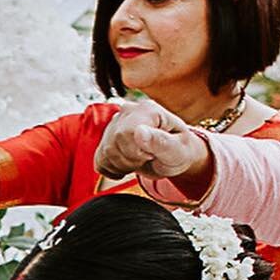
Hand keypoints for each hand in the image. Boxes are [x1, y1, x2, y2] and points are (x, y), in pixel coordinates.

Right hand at [93, 102, 212, 188]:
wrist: (173, 156)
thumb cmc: (179, 151)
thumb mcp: (177, 150)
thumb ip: (160, 141)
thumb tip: (139, 131)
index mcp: (147, 109)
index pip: (125, 132)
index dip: (136, 152)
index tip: (152, 154)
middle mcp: (127, 111)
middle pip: (113, 144)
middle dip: (130, 160)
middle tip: (147, 159)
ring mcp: (115, 123)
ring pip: (105, 153)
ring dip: (122, 166)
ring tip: (139, 161)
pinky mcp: (106, 138)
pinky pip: (99, 161)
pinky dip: (112, 170)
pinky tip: (127, 165)